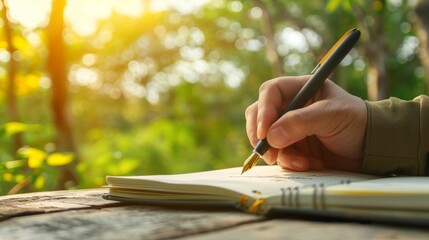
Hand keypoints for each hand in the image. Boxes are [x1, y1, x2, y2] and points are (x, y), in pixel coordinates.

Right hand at [245, 76, 366, 171]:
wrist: (372, 149)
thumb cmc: (357, 122)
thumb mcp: (331, 116)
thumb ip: (301, 122)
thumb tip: (271, 136)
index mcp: (300, 89)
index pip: (270, 93)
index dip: (263, 110)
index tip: (264, 131)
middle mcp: (291, 107)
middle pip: (259, 115)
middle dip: (261, 135)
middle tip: (268, 152)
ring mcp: (289, 129)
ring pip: (267, 139)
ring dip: (281, 154)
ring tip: (303, 162)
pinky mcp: (293, 148)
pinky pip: (279, 156)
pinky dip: (290, 163)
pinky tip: (309, 164)